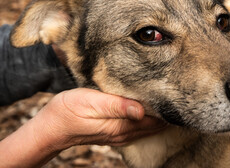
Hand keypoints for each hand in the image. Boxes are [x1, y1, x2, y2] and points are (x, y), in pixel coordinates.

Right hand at [37, 88, 165, 147]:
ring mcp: (119, 136)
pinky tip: (152, 111)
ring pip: (148, 128)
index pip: (153, 120)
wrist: (51, 128)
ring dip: (159, 117)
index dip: (166, 108)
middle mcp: (123, 134)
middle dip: (166, 112)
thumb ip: (116, 106)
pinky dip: (148, 120)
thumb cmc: (68, 111)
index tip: (176, 93)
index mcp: (120, 126)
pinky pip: (138, 129)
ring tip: (169, 101)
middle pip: (154, 126)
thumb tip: (141, 111)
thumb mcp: (90, 102)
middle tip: (177, 95)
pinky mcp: (114, 133)